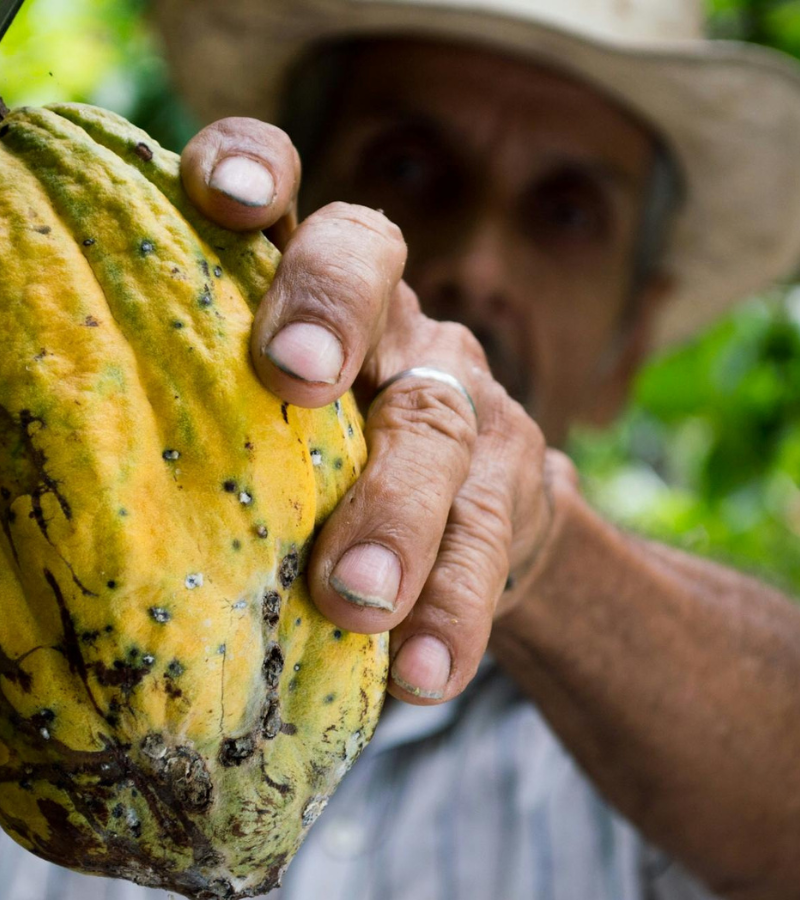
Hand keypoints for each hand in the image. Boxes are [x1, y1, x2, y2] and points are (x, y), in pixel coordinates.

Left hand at [181, 118, 571, 703]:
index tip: (225, 198)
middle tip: (298, 380)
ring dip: (398, 511)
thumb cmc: (336, 461)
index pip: (289, 193)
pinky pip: (489, 543)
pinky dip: (452, 610)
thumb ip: (216, 413)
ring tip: (358, 598)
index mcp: (318, 287)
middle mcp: (392, 320)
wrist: (480, 512)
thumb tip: (54, 461)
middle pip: (372, 272)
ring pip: (437, 427)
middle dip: (331, 313)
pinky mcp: (512, 483)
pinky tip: (420, 672)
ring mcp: (460, 395)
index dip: (259, 168)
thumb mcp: (278, 417)